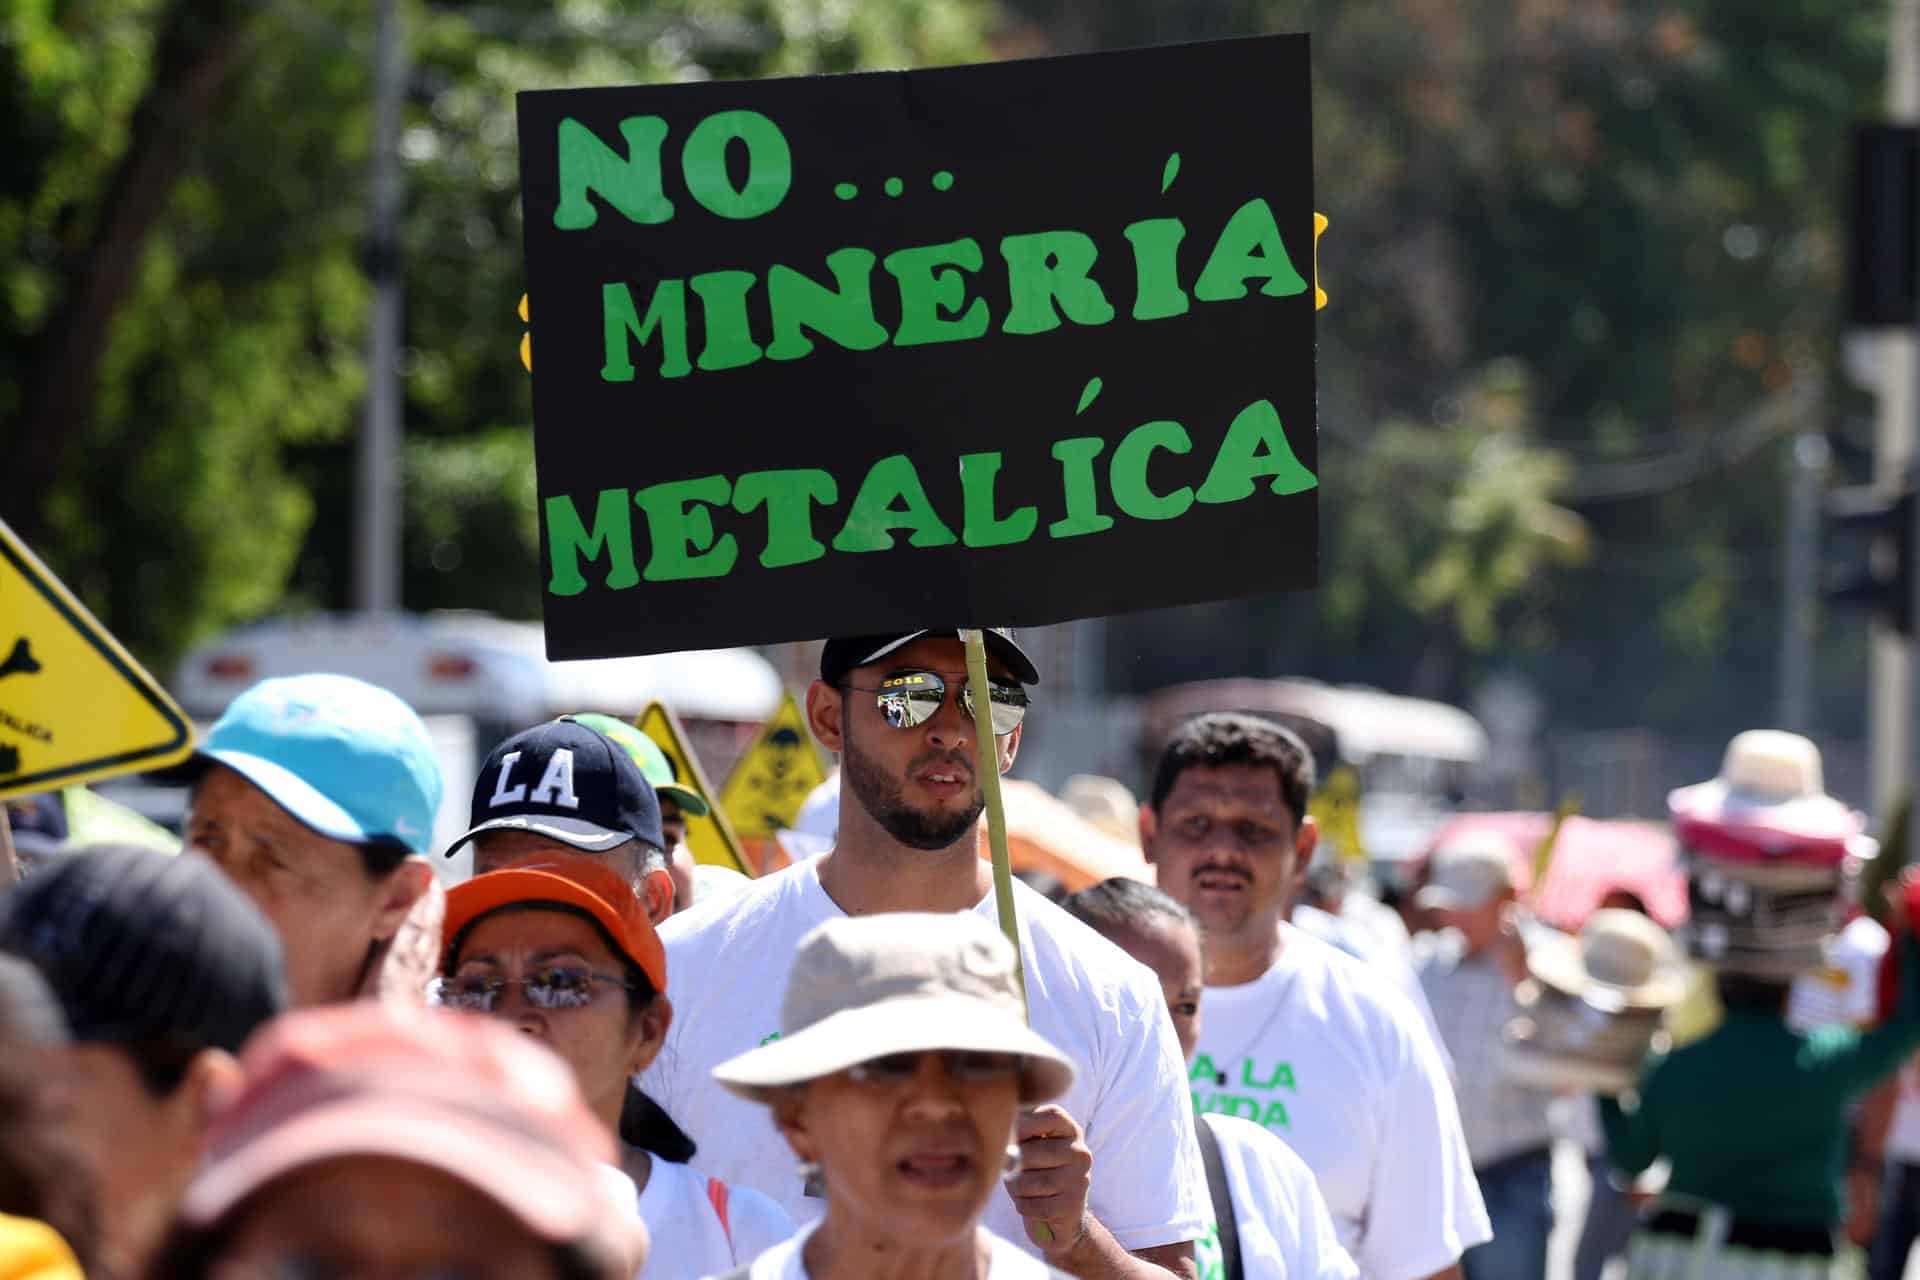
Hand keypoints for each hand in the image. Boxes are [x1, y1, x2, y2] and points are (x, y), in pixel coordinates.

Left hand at [1004, 1104, 1091, 1256]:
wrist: (1059, 1211)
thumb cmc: (1036, 1168)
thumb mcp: (1030, 1141)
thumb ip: (1017, 1129)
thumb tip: (1003, 1134)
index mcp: (1069, 1129)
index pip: (1048, 1116)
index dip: (1021, 1126)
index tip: (1012, 1139)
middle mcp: (1080, 1152)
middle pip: (1027, 1154)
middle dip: (1010, 1166)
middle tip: (1012, 1171)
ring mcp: (1079, 1180)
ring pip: (1027, 1182)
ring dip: (1014, 1188)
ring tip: (1020, 1187)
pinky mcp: (1072, 1206)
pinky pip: (1033, 1206)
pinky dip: (1023, 1206)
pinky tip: (1029, 1202)